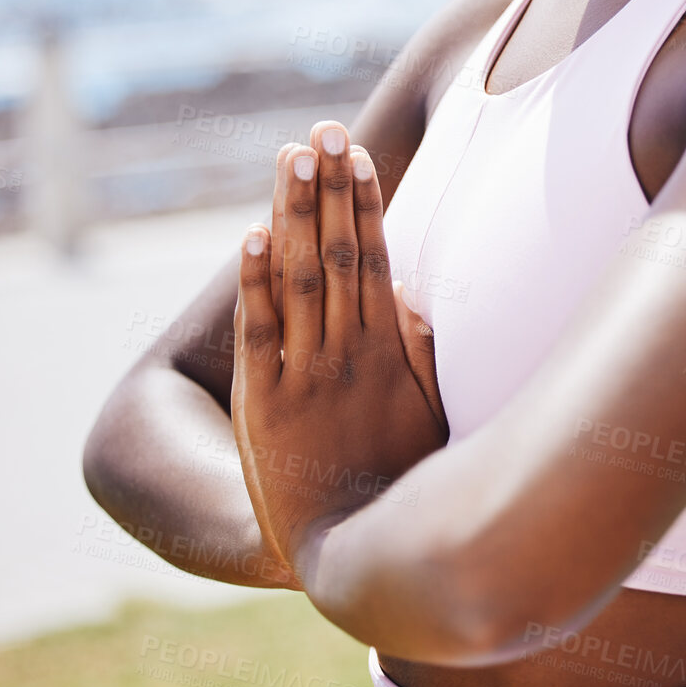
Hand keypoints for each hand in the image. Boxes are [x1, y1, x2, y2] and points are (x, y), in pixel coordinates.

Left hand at [230, 120, 448, 570]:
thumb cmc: (402, 487)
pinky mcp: (264, 405)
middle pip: (340, 253)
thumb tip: (410, 294)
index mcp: (388, 354)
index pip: (377, 259)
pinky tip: (254, 236)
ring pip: (302, 278)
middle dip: (330, 187)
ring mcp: (304, 376)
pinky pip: (262, 333)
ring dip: (297, 213)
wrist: (355, 557)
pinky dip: (257, 282)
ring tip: (292, 156)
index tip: (356, 154)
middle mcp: (348, 355)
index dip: (365, 202)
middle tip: (322, 129)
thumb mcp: (432, 417)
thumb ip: (422, 354)